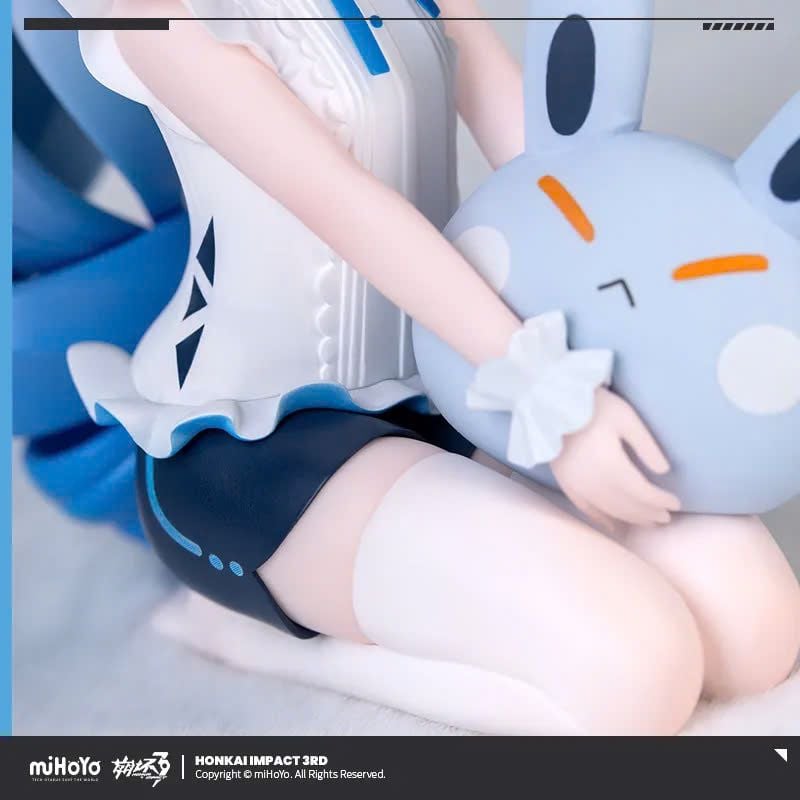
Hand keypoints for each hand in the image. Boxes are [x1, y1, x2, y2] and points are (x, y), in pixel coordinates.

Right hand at [551, 388, 680, 530]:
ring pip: (609, 510)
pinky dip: (601, 519)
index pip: (643, 492)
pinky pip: (585, 508)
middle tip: (665, 518)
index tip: (677, 503)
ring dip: (630, 518)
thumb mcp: (626, 418)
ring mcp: (577, 485)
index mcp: (612, 467)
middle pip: (627, 506)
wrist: (553, 404)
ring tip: (647, 522)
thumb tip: (664, 470)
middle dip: (649, 513)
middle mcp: (595, 483)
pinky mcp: (565, 483)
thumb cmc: (594, 407)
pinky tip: (613, 526)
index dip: (661, 501)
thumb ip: (646, 445)